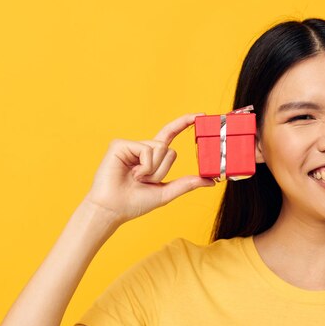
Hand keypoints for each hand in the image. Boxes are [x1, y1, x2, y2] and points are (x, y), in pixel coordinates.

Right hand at [84, 113, 214, 224]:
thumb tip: (211, 181)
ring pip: (160, 149)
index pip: (171, 134)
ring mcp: (131, 145)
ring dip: (153, 170)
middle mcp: (142, 148)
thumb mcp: (166, 193)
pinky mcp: (120, 144)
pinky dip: (144, 166)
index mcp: (152, 157)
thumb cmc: (135, 203)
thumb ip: (187, 184)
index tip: (201, 115)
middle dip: (162, 170)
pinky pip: (146, 150)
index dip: (184, 123)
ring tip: (136, 178)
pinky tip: (131, 173)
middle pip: (169, 149)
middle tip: (144, 181)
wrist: (113, 209)